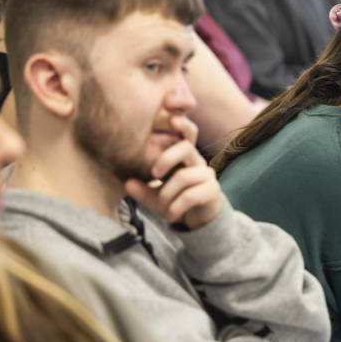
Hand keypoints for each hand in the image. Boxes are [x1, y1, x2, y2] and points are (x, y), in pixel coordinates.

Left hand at [124, 115, 222, 230]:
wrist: (199, 222)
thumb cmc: (177, 203)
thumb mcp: (156, 197)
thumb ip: (143, 190)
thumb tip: (127, 183)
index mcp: (185, 158)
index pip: (187, 134)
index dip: (183, 125)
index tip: (172, 119)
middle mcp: (198, 162)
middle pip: (185, 148)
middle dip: (166, 159)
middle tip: (154, 174)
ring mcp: (208, 175)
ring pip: (183, 177)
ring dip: (167, 195)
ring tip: (163, 208)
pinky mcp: (213, 191)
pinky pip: (189, 196)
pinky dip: (175, 208)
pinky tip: (170, 216)